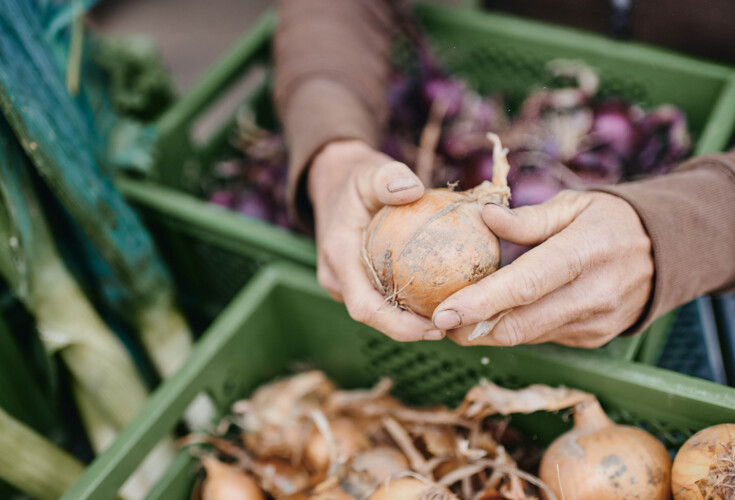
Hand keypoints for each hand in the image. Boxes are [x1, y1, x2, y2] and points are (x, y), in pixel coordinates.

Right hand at [308, 140, 443, 340]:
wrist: (332, 182)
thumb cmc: (356, 178)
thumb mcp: (372, 170)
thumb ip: (389, 177)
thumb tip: (413, 191)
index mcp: (338, 254)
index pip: (364, 304)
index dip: (396, 324)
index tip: (432, 326)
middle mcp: (335, 274)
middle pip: (372, 315)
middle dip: (408, 329)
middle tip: (448, 327)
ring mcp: (342, 281)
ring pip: (375, 310)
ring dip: (407, 320)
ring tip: (447, 317)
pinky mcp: (352, 280)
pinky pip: (378, 297)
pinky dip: (404, 303)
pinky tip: (436, 299)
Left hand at [431, 190, 653, 347]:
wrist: (664, 251)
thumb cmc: (608, 220)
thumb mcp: (572, 205)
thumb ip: (527, 219)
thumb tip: (483, 217)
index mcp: (584, 253)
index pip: (524, 286)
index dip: (479, 303)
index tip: (442, 313)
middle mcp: (593, 295)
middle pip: (519, 324)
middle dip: (471, 328)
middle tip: (436, 321)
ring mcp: (596, 323)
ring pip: (527, 336)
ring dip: (488, 331)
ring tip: (458, 315)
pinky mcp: (594, 338)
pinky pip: (542, 337)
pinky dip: (515, 328)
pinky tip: (496, 314)